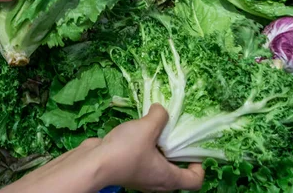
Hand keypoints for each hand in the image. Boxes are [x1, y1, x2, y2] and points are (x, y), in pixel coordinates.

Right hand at [0, 104, 203, 192]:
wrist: (93, 163)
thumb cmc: (125, 150)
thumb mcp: (147, 127)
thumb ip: (159, 116)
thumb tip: (161, 109)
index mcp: (167, 178)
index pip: (195, 181)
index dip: (199, 167)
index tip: (193, 149)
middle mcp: (156, 182)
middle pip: (176, 173)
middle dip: (177, 153)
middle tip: (174, 134)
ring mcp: (140, 178)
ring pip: (157, 165)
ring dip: (158, 149)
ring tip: (154, 129)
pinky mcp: (126, 170)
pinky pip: (142, 160)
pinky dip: (143, 148)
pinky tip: (136, 132)